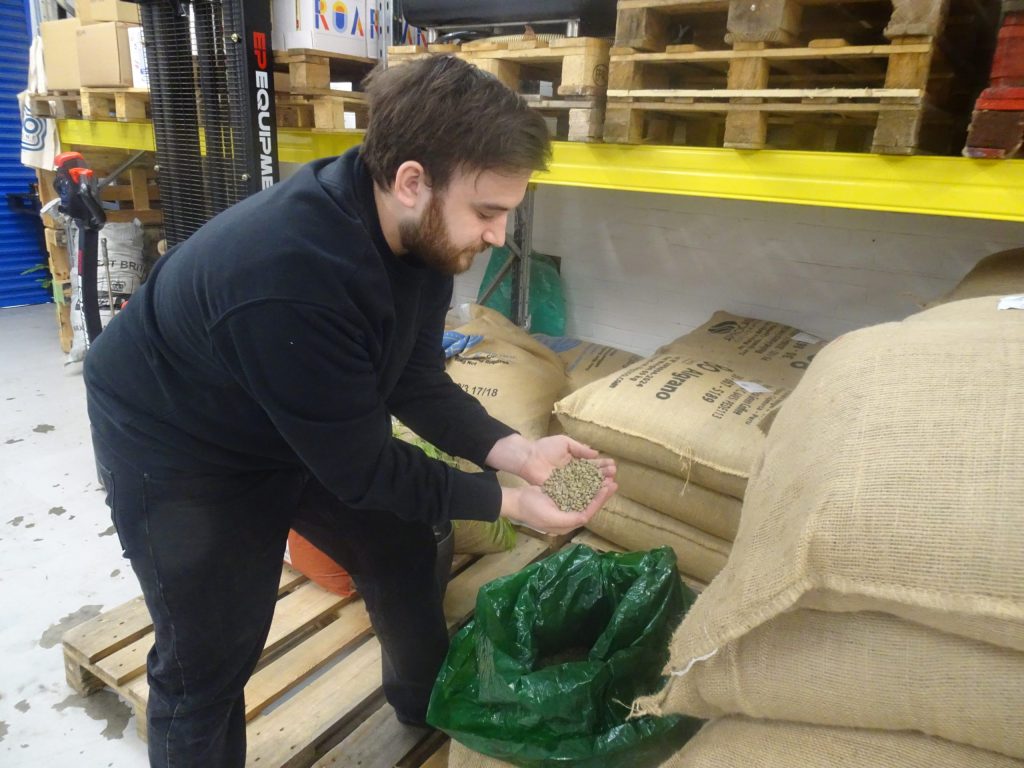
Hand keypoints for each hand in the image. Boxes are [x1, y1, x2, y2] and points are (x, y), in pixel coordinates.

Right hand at [501, 477, 617, 535]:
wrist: (516, 501)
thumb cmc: (532, 510)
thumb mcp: (551, 517)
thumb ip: (570, 519)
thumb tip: (586, 517)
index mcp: (567, 524)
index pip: (588, 513)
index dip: (598, 501)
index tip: (607, 489)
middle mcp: (568, 516)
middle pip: (589, 505)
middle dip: (601, 494)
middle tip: (613, 483)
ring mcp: (564, 506)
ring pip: (585, 497)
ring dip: (596, 488)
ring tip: (606, 479)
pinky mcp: (560, 497)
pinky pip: (577, 491)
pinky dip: (586, 484)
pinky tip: (592, 477)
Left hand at [516, 435, 616, 485]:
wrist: (529, 457)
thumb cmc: (545, 447)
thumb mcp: (565, 443)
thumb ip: (580, 448)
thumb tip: (596, 454)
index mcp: (575, 461)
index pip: (591, 464)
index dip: (602, 465)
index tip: (613, 464)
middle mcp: (573, 473)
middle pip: (591, 476)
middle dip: (603, 474)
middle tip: (614, 474)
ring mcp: (568, 483)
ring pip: (586, 485)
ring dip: (598, 484)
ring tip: (610, 483)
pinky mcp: (562, 491)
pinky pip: (576, 493)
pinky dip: (586, 493)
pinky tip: (596, 493)